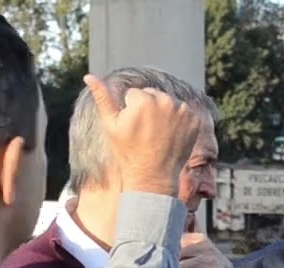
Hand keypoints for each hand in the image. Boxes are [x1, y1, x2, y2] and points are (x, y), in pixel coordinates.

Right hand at [83, 74, 201, 196]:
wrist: (152, 176)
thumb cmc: (128, 152)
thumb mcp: (111, 125)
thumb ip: (102, 97)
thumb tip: (89, 76)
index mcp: (144, 99)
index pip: (134, 94)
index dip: (131, 111)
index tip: (133, 128)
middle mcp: (166, 101)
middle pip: (153, 95)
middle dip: (148, 108)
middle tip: (145, 132)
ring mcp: (183, 111)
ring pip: (168, 102)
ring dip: (164, 113)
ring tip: (158, 134)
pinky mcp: (194, 120)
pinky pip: (183, 112)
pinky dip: (178, 121)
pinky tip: (171, 136)